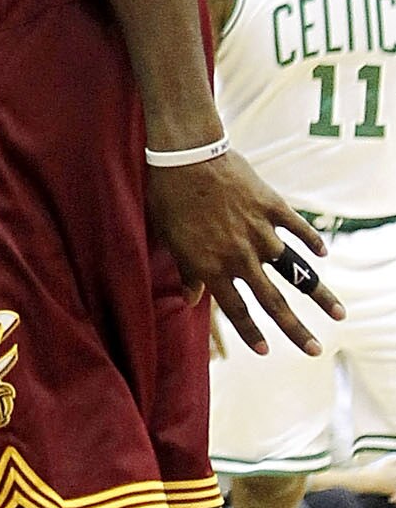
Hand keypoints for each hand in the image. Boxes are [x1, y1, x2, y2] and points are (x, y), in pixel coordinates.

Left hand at [146, 147, 341, 355]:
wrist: (186, 156)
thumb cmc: (170, 199)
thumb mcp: (171, 241)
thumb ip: (187, 272)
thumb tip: (189, 300)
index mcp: (213, 267)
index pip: (237, 310)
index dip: (251, 332)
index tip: (265, 351)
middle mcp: (241, 256)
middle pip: (274, 302)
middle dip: (296, 330)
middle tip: (315, 351)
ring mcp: (260, 232)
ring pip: (296, 270)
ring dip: (319, 294)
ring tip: (338, 314)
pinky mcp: (271, 207)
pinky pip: (298, 228)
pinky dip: (312, 241)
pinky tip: (323, 254)